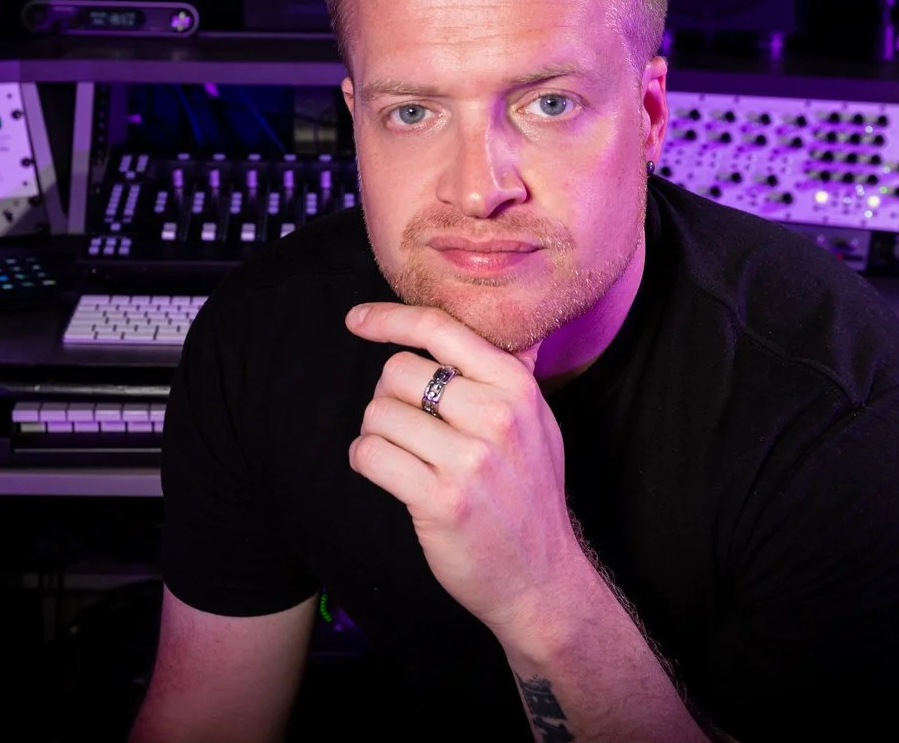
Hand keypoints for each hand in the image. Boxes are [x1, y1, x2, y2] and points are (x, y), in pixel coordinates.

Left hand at [345, 302, 587, 631]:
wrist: (542, 579)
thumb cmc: (530, 496)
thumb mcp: (538, 423)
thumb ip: (510, 374)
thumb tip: (492, 324)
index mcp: (517, 387)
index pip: (439, 328)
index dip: (388, 319)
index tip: (356, 320)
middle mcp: (496, 416)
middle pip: (398, 371)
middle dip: (390, 397)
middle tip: (409, 428)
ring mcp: (469, 459)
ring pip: (378, 413)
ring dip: (378, 434)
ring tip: (406, 457)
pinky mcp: (440, 500)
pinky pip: (369, 455)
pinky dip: (367, 461)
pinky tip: (391, 474)